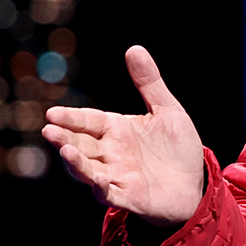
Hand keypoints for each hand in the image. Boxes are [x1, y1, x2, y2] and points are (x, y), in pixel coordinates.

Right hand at [42, 46, 204, 226]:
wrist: (196, 182)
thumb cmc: (178, 147)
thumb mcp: (168, 110)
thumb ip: (150, 83)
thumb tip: (134, 48)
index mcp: (117, 130)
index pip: (89, 120)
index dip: (71, 118)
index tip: (52, 113)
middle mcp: (112, 153)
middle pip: (82, 145)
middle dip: (65, 138)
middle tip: (49, 130)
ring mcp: (117, 176)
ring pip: (88, 170)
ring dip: (76, 162)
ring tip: (65, 150)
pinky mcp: (129, 196)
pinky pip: (110, 194)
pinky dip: (102, 188)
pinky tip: (99, 180)